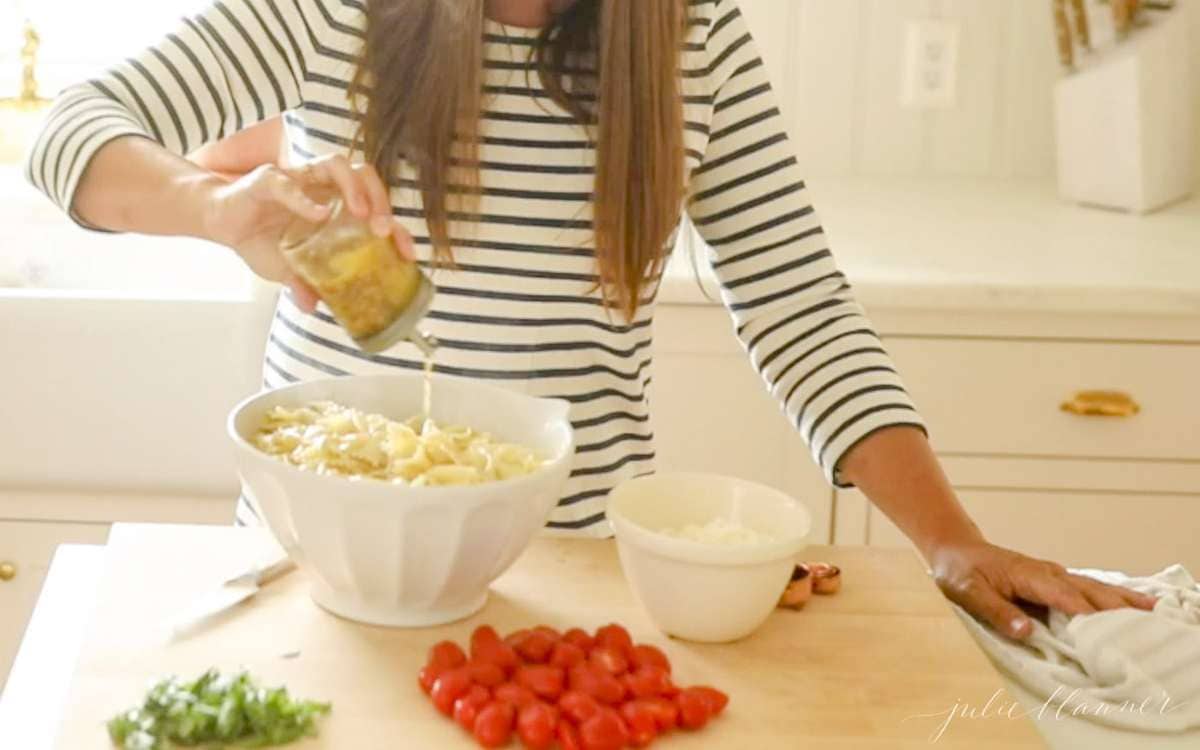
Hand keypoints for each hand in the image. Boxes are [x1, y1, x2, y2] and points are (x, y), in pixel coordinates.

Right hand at [201, 154, 412, 311]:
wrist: (219, 222)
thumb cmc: (260, 239)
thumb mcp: (287, 271)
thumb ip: (304, 284)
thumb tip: (314, 307)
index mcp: (336, 206)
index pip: (376, 208)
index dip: (397, 227)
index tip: (408, 253)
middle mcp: (323, 188)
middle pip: (365, 176)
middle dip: (381, 200)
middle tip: (383, 229)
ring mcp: (298, 179)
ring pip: (337, 165)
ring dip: (354, 188)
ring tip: (361, 215)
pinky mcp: (268, 179)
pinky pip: (289, 183)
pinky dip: (303, 199)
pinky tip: (315, 215)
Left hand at [928, 540, 1157, 639]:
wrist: (955, 550)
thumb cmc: (959, 572)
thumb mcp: (967, 593)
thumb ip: (996, 611)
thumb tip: (1026, 631)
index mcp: (1027, 576)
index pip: (1063, 597)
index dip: (1086, 614)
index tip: (1108, 632)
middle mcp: (1045, 572)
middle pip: (1087, 588)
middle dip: (1116, 604)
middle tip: (1147, 618)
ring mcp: (1050, 574)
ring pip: (1091, 586)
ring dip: (1119, 597)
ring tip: (1151, 608)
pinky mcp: (1050, 580)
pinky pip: (1084, 588)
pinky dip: (1107, 595)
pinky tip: (1125, 602)